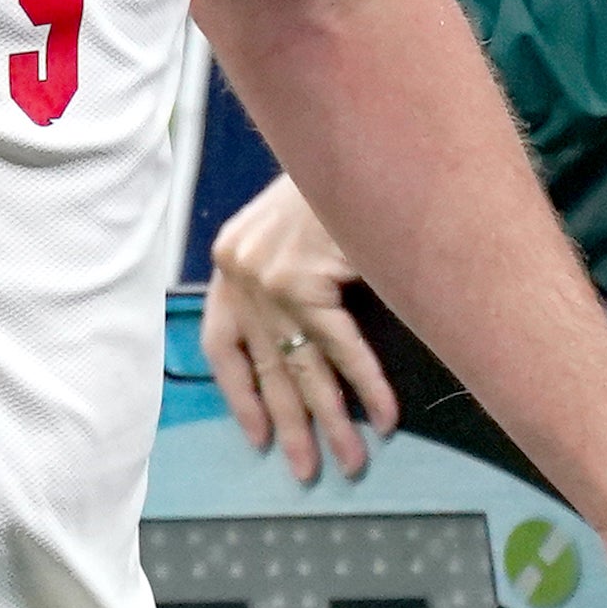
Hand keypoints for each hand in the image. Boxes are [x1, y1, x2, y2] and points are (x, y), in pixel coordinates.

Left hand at [206, 175, 395, 482]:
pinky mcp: (298, 280)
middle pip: (267, 368)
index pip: (222, 346)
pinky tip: (383, 419)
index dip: (240, 396)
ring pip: (303, 367)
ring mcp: (265, 276)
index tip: (258, 437)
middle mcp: (239, 270)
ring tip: (350, 462)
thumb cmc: (340, 184)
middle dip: (292, 425)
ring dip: (331, 421)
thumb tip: (309, 344)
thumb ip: (289, 277)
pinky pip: (340, 349)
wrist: (363, 136)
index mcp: (231, 261)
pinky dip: (367, 386)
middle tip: (309, 471)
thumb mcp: (299, 230)